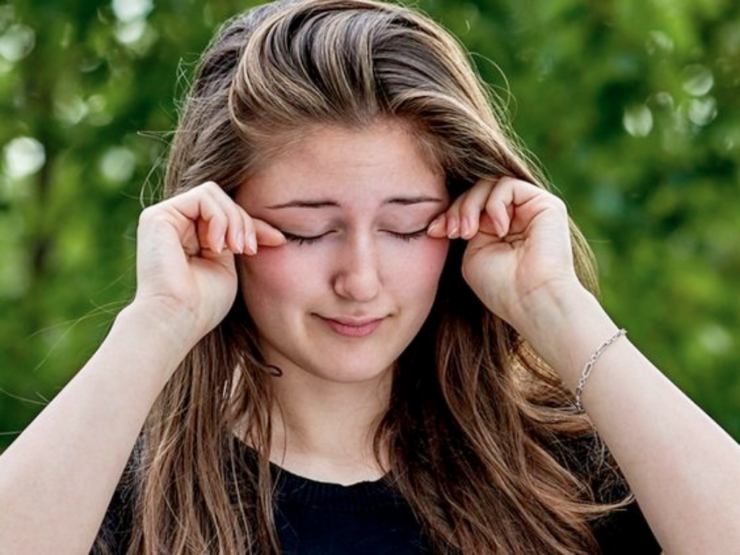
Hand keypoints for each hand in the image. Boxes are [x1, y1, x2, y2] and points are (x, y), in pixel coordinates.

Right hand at [133, 181, 284, 343]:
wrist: (177, 320)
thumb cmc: (202, 305)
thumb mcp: (228, 267)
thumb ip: (236, 241)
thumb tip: (267, 228)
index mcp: (191, 237)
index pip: (228, 216)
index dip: (255, 224)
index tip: (278, 241)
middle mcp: (176, 224)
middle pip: (222, 200)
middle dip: (244, 222)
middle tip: (247, 250)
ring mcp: (165, 218)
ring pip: (214, 194)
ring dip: (233, 220)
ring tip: (234, 249)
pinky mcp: (157, 216)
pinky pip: (203, 197)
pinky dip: (219, 218)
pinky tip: (216, 246)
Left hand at [428, 177, 582, 330]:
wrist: (531, 299)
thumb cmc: (501, 286)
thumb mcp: (472, 254)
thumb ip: (468, 226)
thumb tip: (457, 209)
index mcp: (498, 232)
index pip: (469, 207)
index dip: (449, 214)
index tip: (434, 231)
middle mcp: (516, 219)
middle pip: (477, 192)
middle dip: (457, 209)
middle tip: (452, 232)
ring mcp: (531, 211)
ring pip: (490, 185)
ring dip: (471, 205)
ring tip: (468, 233)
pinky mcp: (546, 205)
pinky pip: (508, 185)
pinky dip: (494, 204)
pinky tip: (499, 230)